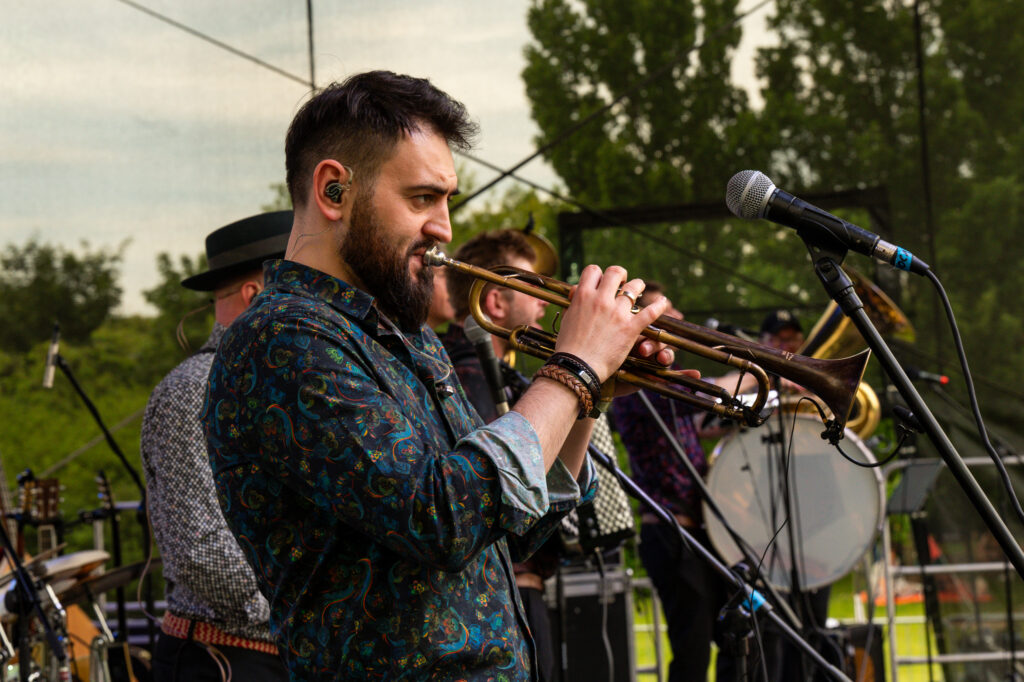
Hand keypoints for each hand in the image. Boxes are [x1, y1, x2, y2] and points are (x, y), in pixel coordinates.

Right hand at [553, 264, 671, 381]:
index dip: (599, 274)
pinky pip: (650, 312)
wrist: (577, 367)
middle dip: (621, 276)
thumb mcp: (566, 319)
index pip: (593, 270)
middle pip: (616, 272)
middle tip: (623, 284)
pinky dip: (659, 306)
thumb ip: (573, 302)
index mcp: (583, 296)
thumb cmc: (568, 346)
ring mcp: (617, 313)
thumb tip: (576, 290)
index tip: (602, 282)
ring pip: (635, 287)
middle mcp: (601, 300)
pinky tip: (663, 303)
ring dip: (638, 286)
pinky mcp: (630, 328)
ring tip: (639, 290)